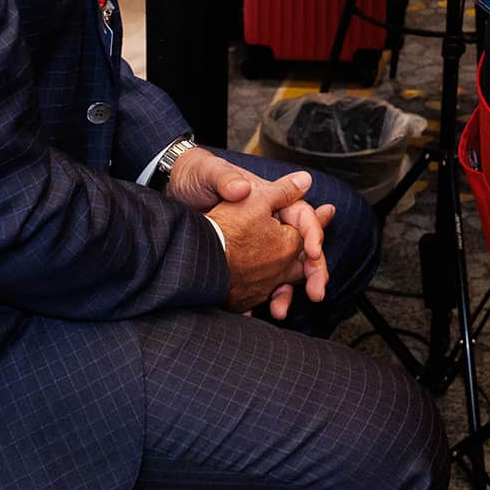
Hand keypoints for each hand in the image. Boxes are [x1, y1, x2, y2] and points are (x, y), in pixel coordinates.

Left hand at [171, 148, 332, 316]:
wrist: (171, 193)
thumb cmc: (194, 177)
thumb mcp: (208, 174)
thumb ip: (227, 180)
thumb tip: (243, 188)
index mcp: (266, 198)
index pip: (301, 216)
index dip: (312, 233)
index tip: (312, 252)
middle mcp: (266, 222)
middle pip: (300, 248)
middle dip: (312, 271)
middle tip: (318, 291)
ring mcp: (255, 244)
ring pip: (283, 271)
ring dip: (286, 293)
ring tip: (281, 311)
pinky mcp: (240, 261)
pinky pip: (259, 283)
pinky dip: (260, 300)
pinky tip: (254, 315)